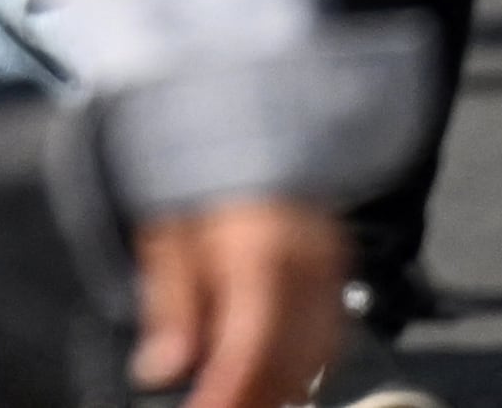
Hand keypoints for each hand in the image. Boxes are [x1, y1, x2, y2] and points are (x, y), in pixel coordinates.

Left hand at [132, 197, 342, 407]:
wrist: (241, 122)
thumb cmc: (200, 179)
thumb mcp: (166, 234)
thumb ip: (168, 305)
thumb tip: (160, 370)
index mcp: (260, 254)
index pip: (252, 351)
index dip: (227, 397)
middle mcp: (310, 266)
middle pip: (290, 365)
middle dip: (251, 398)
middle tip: (211, 405)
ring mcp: (333, 271)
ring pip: (318, 360)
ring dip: (277, 387)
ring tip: (233, 392)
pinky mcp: (341, 274)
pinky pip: (331, 339)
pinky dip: (302, 365)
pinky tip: (269, 371)